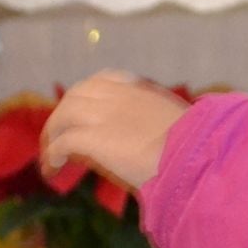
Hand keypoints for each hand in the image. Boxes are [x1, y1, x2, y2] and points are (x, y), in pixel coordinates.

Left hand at [42, 71, 191, 189]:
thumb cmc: (195, 147)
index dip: (90, 92)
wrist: (192, 157)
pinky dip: (53, 154)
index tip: (87, 108)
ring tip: (52, 155)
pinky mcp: (91, 138)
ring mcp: (102, 115)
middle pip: (77, 94)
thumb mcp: (181, 123)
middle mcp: (119, 97)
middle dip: (66, 112)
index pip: (106, 79)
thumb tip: (165, 136)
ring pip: (63, 114)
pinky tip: (54, 168)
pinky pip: (61, 142)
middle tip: (61, 134)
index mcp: (141, 91)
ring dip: (54, 132)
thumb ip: (164, 121)